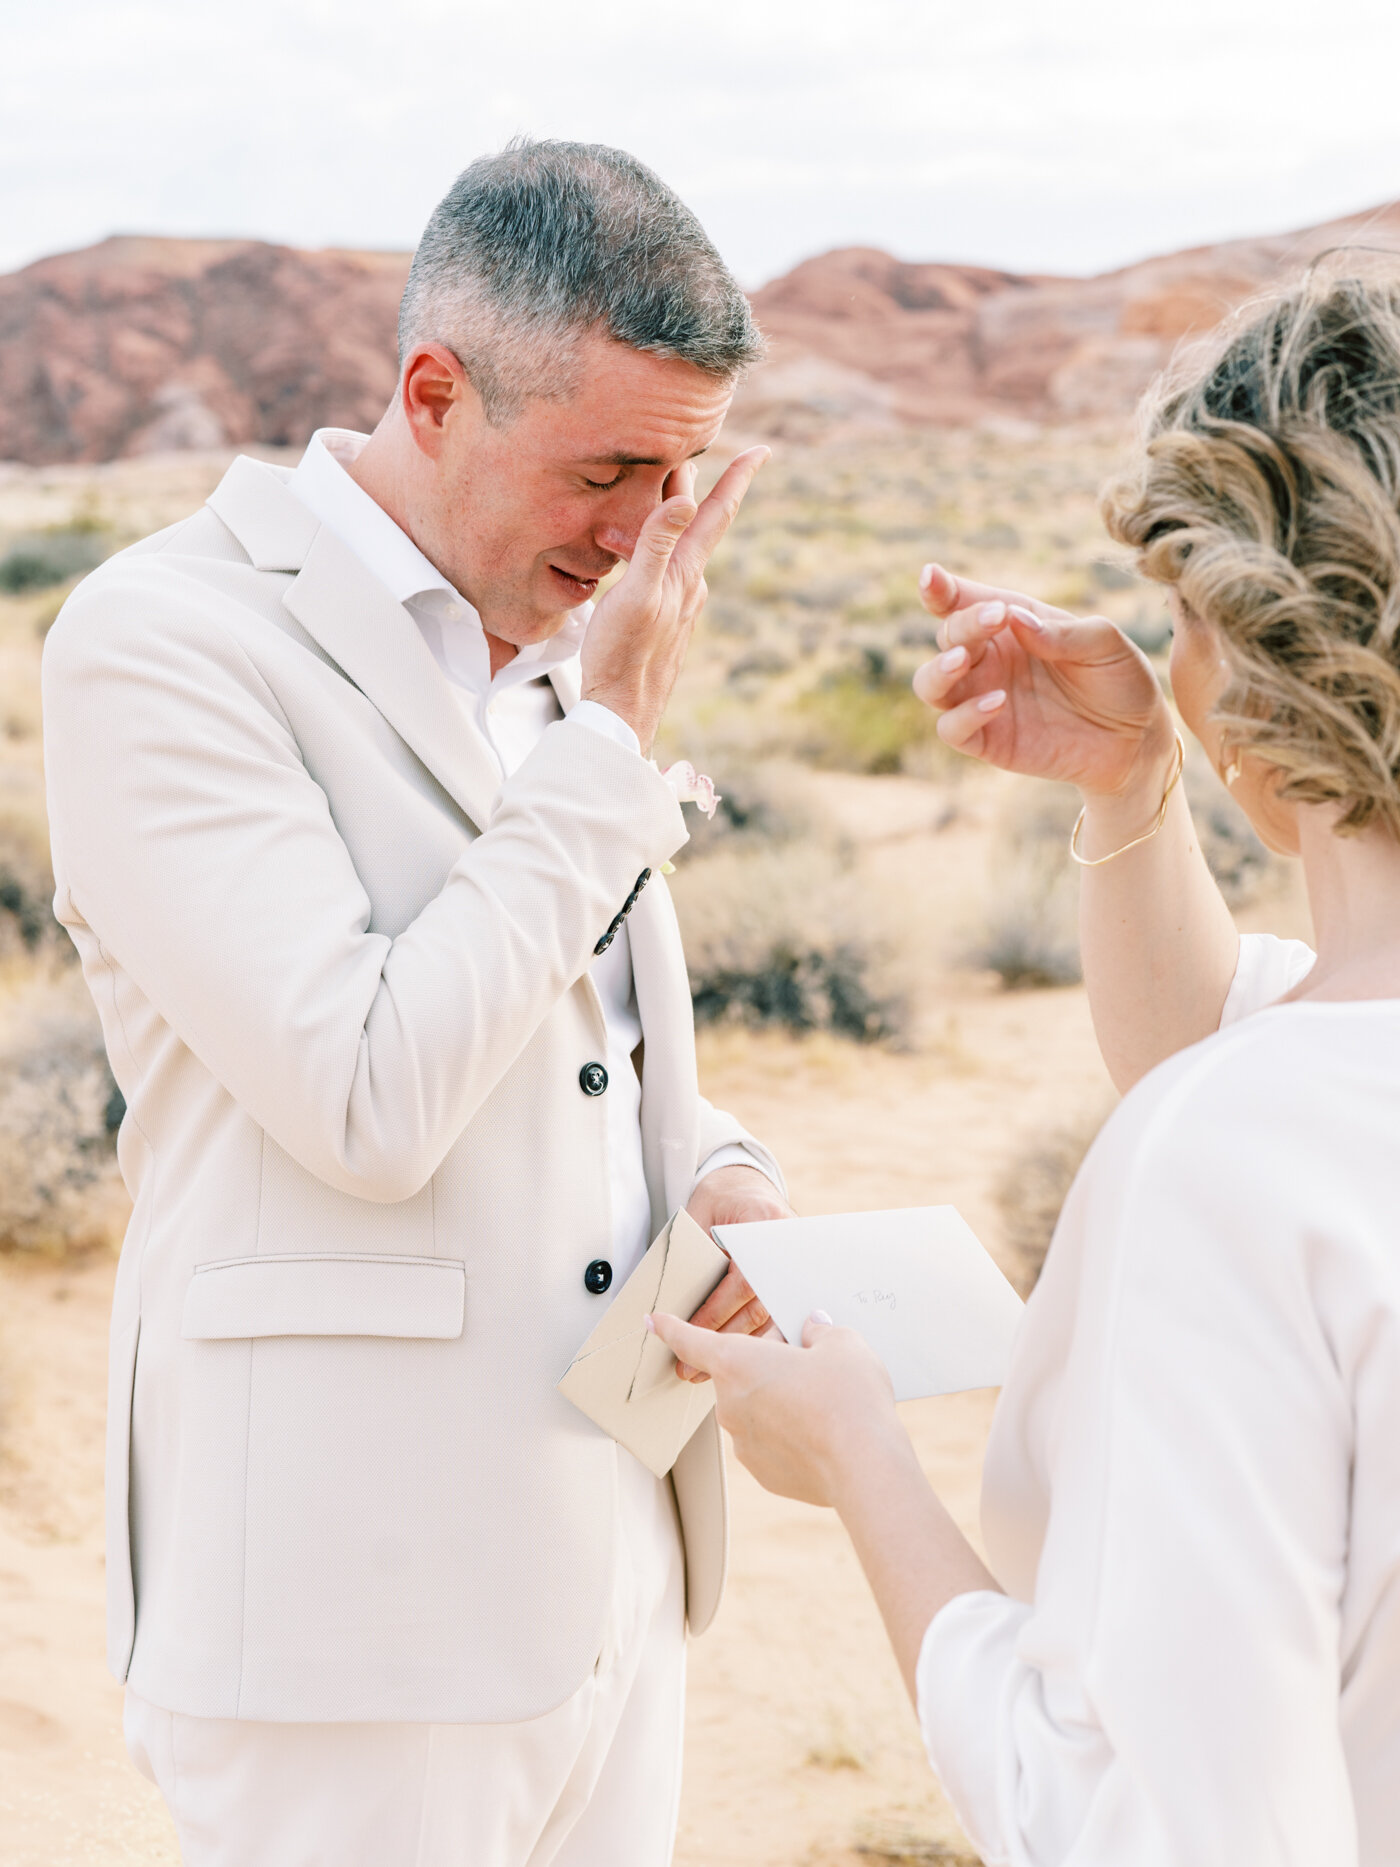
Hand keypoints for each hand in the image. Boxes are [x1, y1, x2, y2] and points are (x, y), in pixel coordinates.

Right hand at [581, 447, 769, 754]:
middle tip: (684, 450)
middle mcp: (691, 585)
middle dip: (692, 484)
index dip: (739, 478)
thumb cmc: (622, 657)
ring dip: (667, 516)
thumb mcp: (635, 595)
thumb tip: (686, 499)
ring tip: (652, 492)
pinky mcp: (665, 619)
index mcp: (686, 573)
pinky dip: (653, 546)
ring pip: (679, 546)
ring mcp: (679, 604)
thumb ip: (656, 545)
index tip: (763, 451)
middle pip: (696, 522)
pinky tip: (634, 551)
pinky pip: (665, 568)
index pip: (717, 514)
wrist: (622, 714)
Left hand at [647, 1311, 899, 1507]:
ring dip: (778, 1404)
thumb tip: (813, 1331)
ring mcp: (744, 1443)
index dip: (671, 1328)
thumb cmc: (848, 1398)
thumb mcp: (842, 1344)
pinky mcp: (764, 1474)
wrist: (865, 1466)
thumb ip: (820, 1331)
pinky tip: (823, 1435)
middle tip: (808, 1366)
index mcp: (737, 1362)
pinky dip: (790, 1437)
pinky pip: (771, 1444)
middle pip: (738, 1375)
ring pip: (756, 1411)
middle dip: (765, 1367)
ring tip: (823, 1406)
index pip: (691, 1340)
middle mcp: (730, 1404)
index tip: (652, 1321)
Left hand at [680, 1164, 794, 1382]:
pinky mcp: (789, 1282)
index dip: (716, 1312)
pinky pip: (771, 1319)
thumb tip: (669, 1293)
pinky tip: (731, 1362)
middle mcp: (784, 1249)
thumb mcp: (698, 1212)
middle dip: (721, 1343)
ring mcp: (792, 1266)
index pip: (741, 1281)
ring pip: (766, 1320)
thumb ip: (691, 1248)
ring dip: (736, 1351)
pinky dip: (750, 1342)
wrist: (747, 1183)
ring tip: (703, 1372)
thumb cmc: (721, 1196)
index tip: (688, 1336)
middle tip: (689, 1369)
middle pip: (757, 1308)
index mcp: (765, 1224)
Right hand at [912, 562, 1176, 802]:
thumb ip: (1063, 632)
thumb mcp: (1105, 643)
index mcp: (1009, 625)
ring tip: (961, 661)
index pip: (962, 602)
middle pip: (947, 637)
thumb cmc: (1119, 680)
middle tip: (996, 619)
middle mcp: (988, 660)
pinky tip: (996, 702)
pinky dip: (963, 716)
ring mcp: (982, 700)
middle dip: (962, 625)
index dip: (939, 589)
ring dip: (938, 671)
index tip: (931, 576)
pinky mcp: (987, 741)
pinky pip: (951, 729)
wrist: (1137, 740)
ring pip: (929, 684)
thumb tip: (1016, 621)